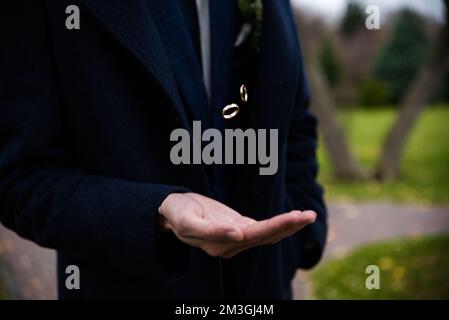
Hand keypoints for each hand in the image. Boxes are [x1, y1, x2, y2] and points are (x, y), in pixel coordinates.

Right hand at [158, 193, 315, 257]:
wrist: (171, 211)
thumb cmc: (176, 213)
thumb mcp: (187, 221)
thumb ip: (211, 231)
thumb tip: (238, 235)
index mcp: (219, 244)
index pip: (252, 235)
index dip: (273, 226)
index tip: (292, 217)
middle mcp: (231, 245)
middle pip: (265, 236)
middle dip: (288, 226)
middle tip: (309, 215)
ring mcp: (237, 237)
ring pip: (268, 233)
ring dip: (289, 225)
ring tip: (309, 215)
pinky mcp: (239, 228)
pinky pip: (264, 228)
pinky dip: (280, 223)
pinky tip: (295, 217)